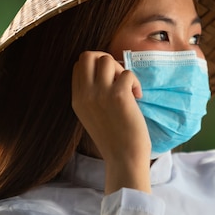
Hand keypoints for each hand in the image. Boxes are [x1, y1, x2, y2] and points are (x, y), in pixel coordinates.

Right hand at [72, 51, 150, 192]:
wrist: (124, 158)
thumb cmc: (114, 138)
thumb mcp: (92, 115)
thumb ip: (92, 95)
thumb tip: (107, 72)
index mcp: (76, 99)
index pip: (78, 65)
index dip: (95, 65)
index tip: (109, 79)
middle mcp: (85, 94)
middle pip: (87, 55)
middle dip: (105, 59)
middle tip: (118, 77)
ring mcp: (100, 94)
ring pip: (107, 60)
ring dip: (121, 70)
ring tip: (128, 89)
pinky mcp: (119, 95)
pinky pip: (127, 73)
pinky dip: (135, 82)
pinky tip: (138, 97)